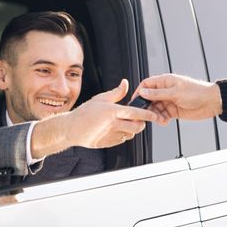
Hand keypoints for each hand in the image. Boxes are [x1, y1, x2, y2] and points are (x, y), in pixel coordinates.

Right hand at [31, 79, 156, 156]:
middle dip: (141, 124)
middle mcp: (113, 124)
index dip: (147, 114)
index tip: (154, 114)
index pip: (135, 113)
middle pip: (137, 126)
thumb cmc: (85, 113)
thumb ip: (116, 93)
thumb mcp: (100, 99)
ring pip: (130, 134)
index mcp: (112, 111)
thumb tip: (125, 83)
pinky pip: (122, 140)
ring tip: (125, 124)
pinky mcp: (109, 143)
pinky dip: (123, 135)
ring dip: (132, 130)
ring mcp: (111, 135)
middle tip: (139, 120)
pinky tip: (116, 130)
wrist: (72, 129)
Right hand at [134, 74, 221, 124]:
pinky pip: (163, 115)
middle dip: (147, 107)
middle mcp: (166, 91)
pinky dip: (161, 119)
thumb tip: (143, 92)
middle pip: (149, 98)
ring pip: (155, 108)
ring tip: (158, 119)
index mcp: (166, 81)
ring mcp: (169, 101)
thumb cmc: (197, 91)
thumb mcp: (175, 92)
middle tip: (146, 114)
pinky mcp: (174, 110)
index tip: (135, 101)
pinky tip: (164, 121)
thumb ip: (158, 94)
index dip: (139, 92)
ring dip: (155, 115)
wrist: (211, 102)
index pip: (147, 84)